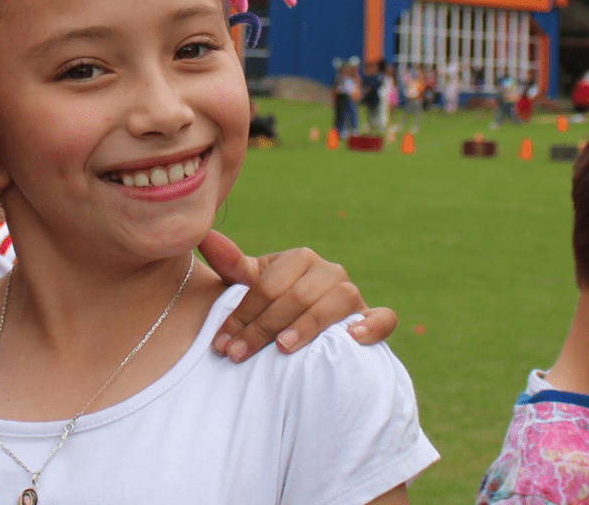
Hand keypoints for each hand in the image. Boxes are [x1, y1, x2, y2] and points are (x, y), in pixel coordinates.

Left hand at [197, 231, 397, 361]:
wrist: (302, 321)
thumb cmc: (271, 302)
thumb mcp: (249, 283)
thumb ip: (230, 263)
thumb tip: (205, 234)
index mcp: (299, 258)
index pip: (267, 286)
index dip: (241, 314)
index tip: (220, 344)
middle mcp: (329, 271)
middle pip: (296, 298)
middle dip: (262, 329)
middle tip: (237, 355)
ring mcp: (353, 293)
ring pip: (335, 304)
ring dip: (307, 326)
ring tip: (281, 348)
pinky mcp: (371, 316)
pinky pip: (383, 318)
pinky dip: (371, 326)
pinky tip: (352, 338)